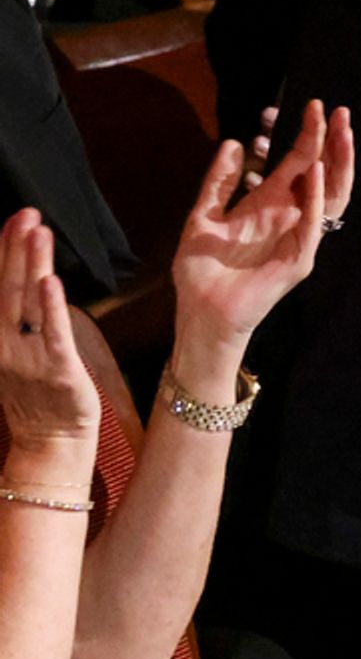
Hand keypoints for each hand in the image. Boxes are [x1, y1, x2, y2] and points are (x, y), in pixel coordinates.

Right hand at [0, 213, 100, 457]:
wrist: (51, 446)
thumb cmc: (39, 396)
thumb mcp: (16, 354)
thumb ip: (16, 316)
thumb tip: (24, 277)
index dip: (4, 252)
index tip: (13, 218)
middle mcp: (6, 346)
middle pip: (9, 289)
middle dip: (15, 249)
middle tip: (25, 213)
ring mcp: (29, 358)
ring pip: (29, 305)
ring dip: (32, 265)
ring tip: (37, 232)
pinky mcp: (58, 371)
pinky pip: (54, 335)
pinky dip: (51, 308)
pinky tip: (51, 281)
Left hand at [172, 101, 354, 354]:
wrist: (200, 311)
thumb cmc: (201, 271)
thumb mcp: (204, 216)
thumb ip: (219, 182)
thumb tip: (236, 144)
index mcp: (270, 204)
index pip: (299, 162)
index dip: (309, 134)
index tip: (315, 104)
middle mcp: (290, 217)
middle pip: (323, 172)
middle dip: (332, 142)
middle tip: (339, 111)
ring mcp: (299, 237)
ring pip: (331, 196)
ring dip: (337, 164)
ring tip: (341, 134)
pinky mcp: (299, 259)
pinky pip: (313, 226)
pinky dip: (318, 199)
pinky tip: (317, 173)